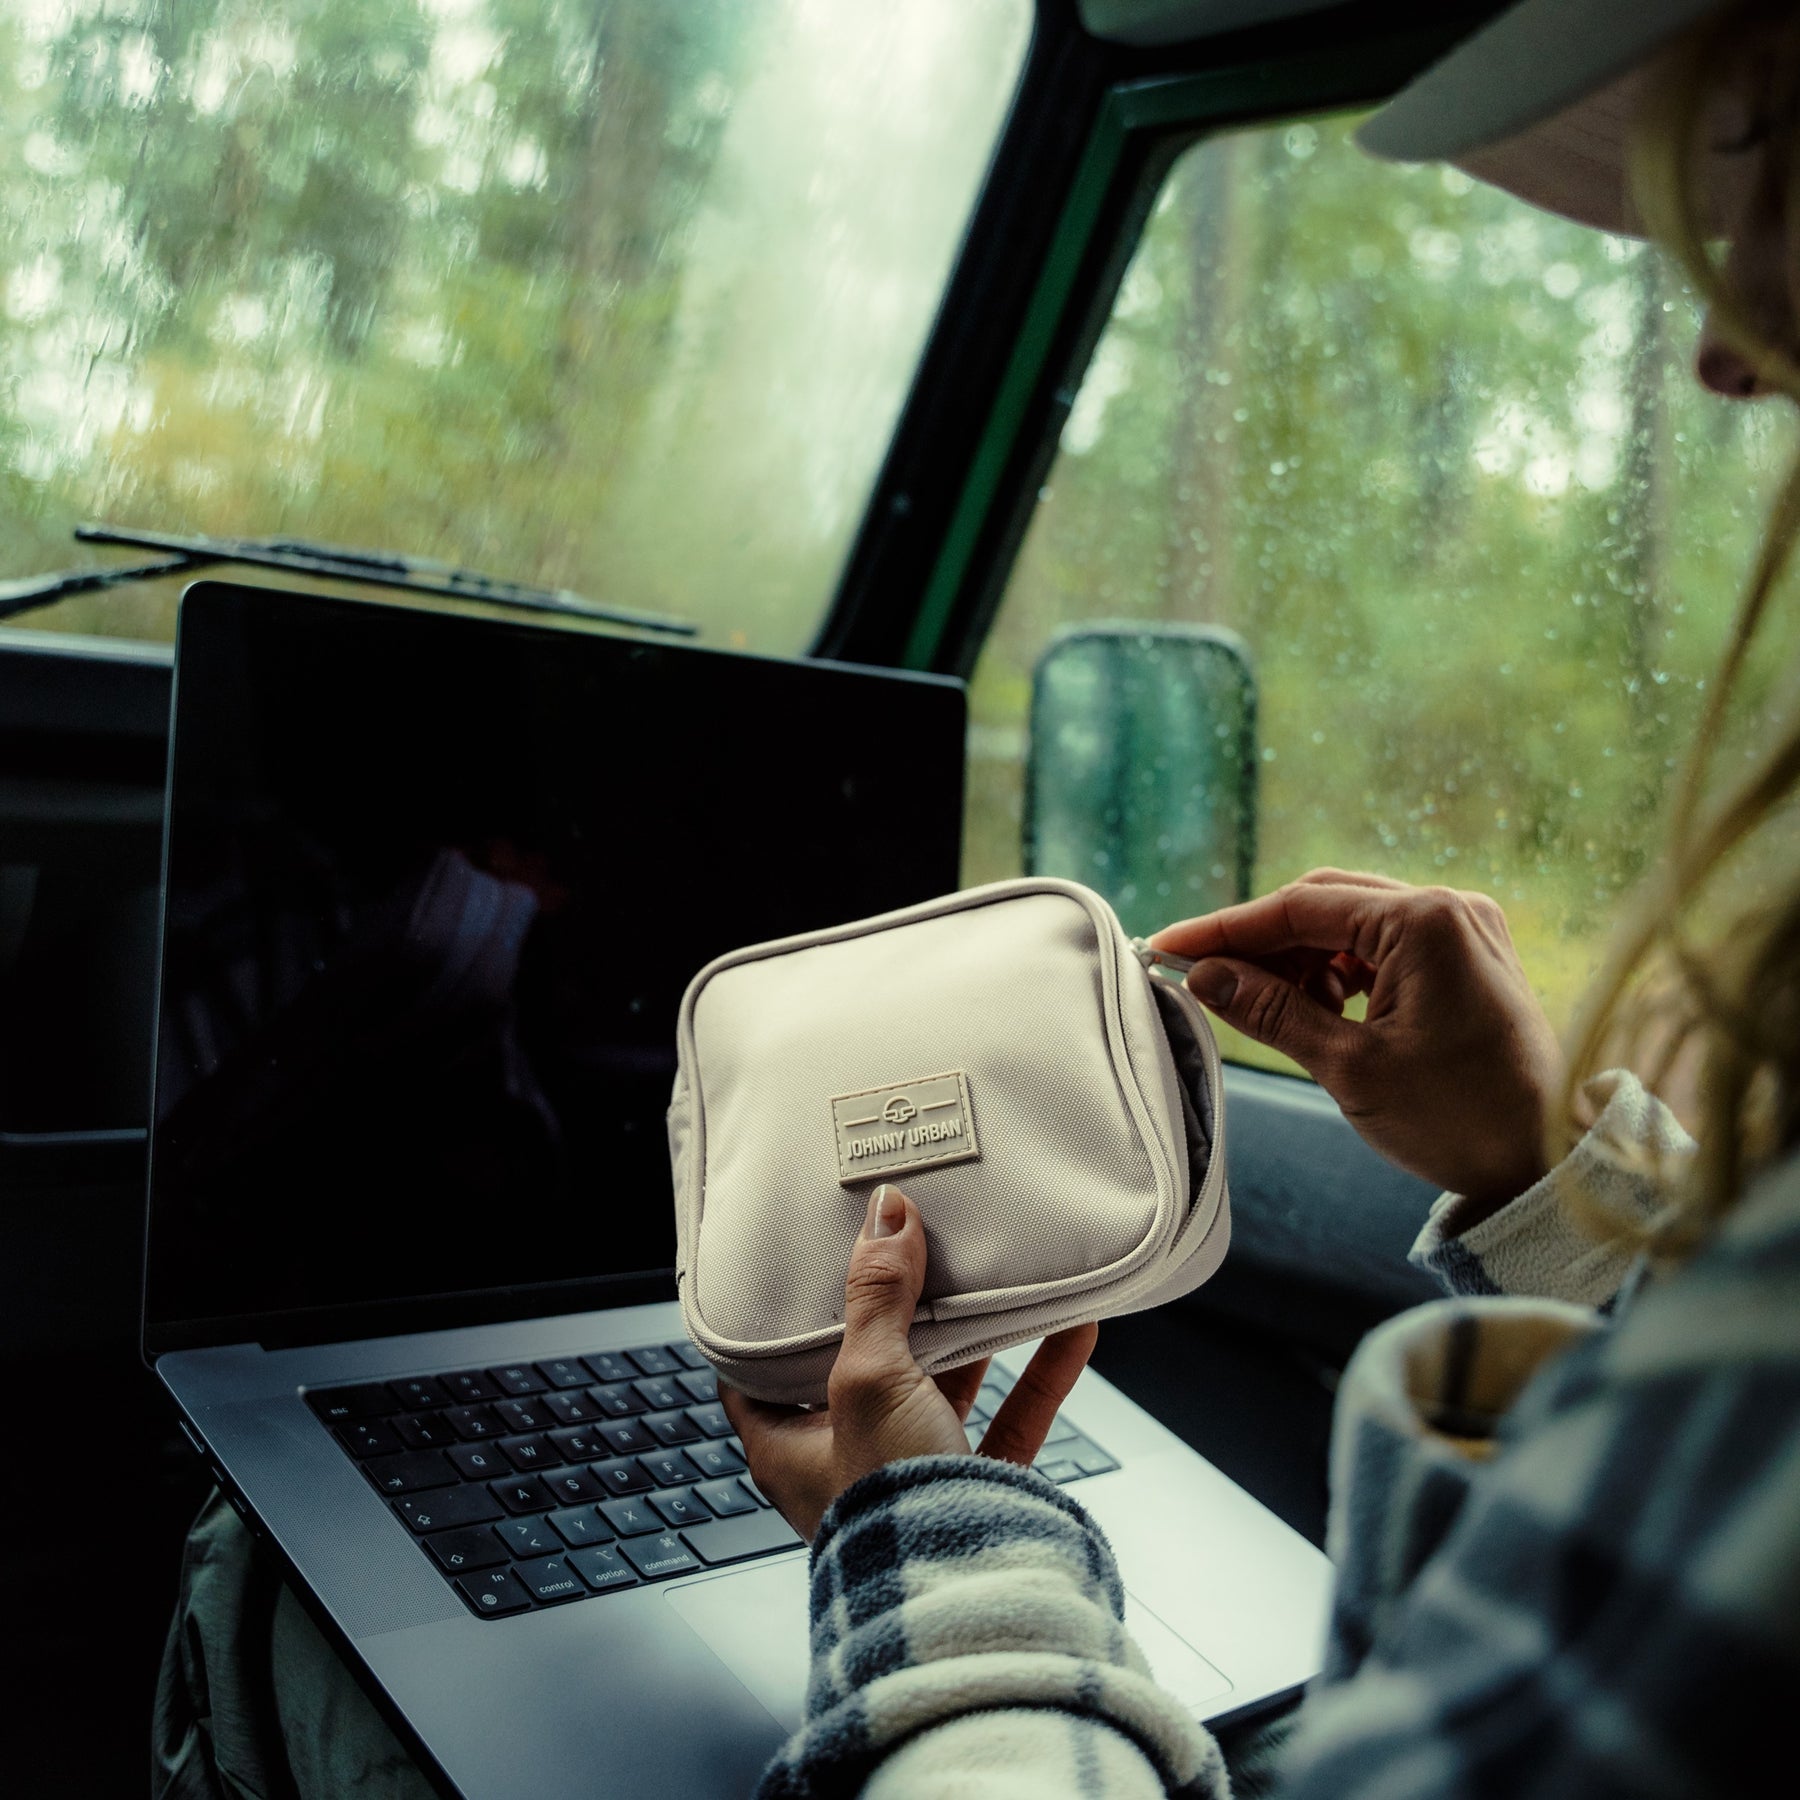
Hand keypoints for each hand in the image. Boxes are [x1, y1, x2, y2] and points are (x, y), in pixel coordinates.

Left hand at [721, 1183, 1097, 1541]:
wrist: (970, 1601)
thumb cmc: (891, 1510)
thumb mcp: (868, 1378)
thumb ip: (877, 1295)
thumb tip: (886, 1215)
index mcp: (786, 1447)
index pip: (758, 1373)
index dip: (771, 1319)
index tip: (794, 1266)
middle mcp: (845, 1462)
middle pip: (862, 1368)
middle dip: (890, 1313)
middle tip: (906, 1254)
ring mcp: (914, 1474)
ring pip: (942, 1388)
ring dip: (970, 1335)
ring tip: (987, 1275)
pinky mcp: (977, 1489)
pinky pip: (1011, 1417)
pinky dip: (1039, 1372)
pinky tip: (1069, 1326)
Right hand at [1151, 869, 1562, 1213]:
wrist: (1548, 1161)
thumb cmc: (1459, 1119)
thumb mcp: (1350, 1067)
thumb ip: (1271, 1011)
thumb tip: (1206, 976)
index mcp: (1425, 922)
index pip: (1299, 908)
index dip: (1226, 930)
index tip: (1171, 947)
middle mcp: (1449, 908)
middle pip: (1325, 903)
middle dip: (1261, 942)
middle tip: (1205, 980)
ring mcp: (1464, 929)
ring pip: (1352, 922)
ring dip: (1302, 958)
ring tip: (1268, 1008)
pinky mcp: (1469, 956)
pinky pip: (1385, 944)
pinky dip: (1342, 970)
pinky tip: (1320, 1007)